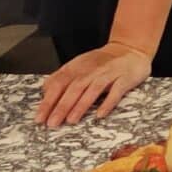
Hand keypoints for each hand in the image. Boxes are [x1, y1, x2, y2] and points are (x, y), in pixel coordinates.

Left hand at [35, 41, 152, 126]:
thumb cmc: (102, 62)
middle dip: (62, 106)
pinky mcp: (125, 78)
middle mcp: (92, 70)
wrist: (131, 49)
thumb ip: (63, 78)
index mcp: (78, 67)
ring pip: (93, 89)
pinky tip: (100, 114)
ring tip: (71, 120)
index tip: (40, 118)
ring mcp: (109, 73)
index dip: (49, 100)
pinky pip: (116, 91)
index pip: (59, 83)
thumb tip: (45, 92)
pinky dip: (108, 103)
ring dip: (81, 105)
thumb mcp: (80, 65)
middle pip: (74, 88)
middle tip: (52, 123)